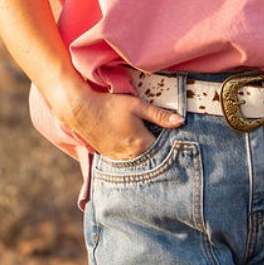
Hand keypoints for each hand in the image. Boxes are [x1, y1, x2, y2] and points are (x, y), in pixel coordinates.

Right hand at [63, 85, 182, 161]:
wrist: (81, 110)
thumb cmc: (111, 105)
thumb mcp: (137, 106)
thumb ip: (160, 115)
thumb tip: (182, 121)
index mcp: (142, 144)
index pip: (164, 148)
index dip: (171, 141)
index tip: (176, 135)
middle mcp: (132, 156)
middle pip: (152, 156)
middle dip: (159, 149)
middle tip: (163, 137)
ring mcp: (119, 158)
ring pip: (140, 159)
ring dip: (145, 152)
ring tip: (148, 140)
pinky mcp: (110, 157)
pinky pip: (127, 159)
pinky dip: (133, 154)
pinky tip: (133, 143)